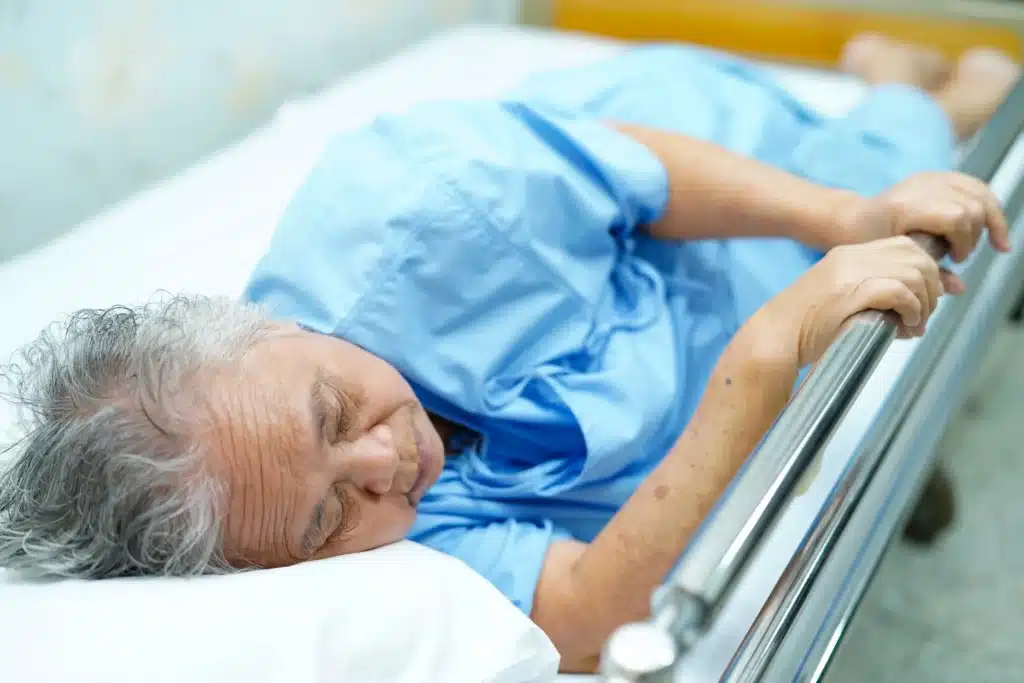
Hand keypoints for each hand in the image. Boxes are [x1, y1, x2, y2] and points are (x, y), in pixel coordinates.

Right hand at [762, 236, 959, 366]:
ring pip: (914, 273)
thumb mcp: (844, 299)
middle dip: (931, 286)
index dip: (924, 270)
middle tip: (923, 314)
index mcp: (849, 254)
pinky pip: (900, 291)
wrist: (774, 338)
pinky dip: (912, 309)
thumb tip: (928, 298)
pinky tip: (906, 325)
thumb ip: (878, 291)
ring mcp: (850, 273)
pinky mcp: (851, 292)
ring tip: (915, 324)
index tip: (923, 298)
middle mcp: (852, 256)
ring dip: (924, 302)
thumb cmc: (807, 327)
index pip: (905, 246)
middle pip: (917, 256)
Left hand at [835, 172, 1010, 260]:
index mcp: (906, 207)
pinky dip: (986, 204)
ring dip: (988, 219)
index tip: (956, 260)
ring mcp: (928, 178)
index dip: (964, 242)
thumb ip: (928, 273)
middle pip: (972, 205)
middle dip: (975, 234)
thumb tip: (959, 288)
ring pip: (978, 192)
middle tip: (961, 255)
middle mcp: (919, 186)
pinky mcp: (935, 176)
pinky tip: (989, 225)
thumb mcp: (894, 261)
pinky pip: (973, 185)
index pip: (956, 218)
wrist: (852, 219)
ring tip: (984, 242)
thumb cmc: (867, 243)